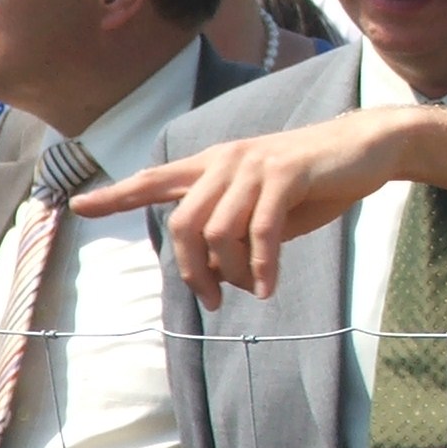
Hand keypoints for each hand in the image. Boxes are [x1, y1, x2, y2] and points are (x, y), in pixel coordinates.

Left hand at [75, 109, 412, 307]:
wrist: (367, 147)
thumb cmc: (319, 181)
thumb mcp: (270, 209)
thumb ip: (238, 231)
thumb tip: (219, 272)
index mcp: (216, 165)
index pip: (155, 179)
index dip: (117, 195)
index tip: (78, 206)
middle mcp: (226, 161)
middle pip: (184, 224)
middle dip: (193, 271)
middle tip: (214, 300)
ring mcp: (254, 165)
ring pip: (218, 232)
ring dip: (231, 273)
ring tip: (251, 290)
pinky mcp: (286, 175)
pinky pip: (260, 232)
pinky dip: (262, 267)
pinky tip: (270, 288)